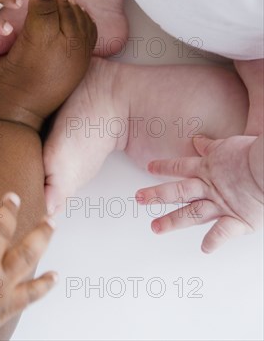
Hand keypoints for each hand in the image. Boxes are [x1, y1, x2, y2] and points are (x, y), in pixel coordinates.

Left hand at [136, 135, 263, 252]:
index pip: (179, 166)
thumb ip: (210, 146)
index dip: (163, 167)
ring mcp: (221, 204)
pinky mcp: (238, 218)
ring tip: (155, 228)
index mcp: (208, 167)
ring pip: (191, 213)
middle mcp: (210, 187)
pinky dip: (214, 241)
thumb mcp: (228, 145)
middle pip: (177, 190)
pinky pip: (222, 232)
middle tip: (138, 198)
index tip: (149, 168)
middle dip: (156, 194)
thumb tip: (197, 140)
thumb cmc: (255, 152)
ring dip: (172, 221)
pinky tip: (204, 249)